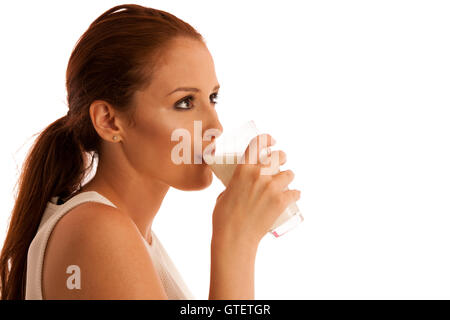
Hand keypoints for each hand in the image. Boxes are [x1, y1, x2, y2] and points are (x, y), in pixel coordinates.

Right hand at [211, 133, 300, 247]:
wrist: (234, 237)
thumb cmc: (224, 217)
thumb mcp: (225, 193)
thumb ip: (235, 184)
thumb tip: (240, 185)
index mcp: (243, 169)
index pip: (258, 144)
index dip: (267, 139)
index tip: (272, 141)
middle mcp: (259, 174)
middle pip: (279, 156)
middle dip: (281, 158)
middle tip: (280, 163)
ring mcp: (272, 188)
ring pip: (290, 173)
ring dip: (288, 177)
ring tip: (285, 183)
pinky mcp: (282, 201)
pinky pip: (295, 192)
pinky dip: (294, 194)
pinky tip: (293, 196)